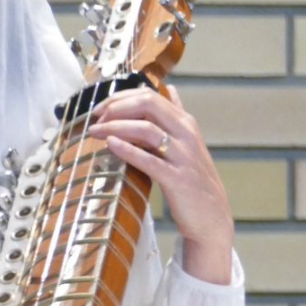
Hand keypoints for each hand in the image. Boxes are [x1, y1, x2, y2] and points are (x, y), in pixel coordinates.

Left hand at [87, 83, 233, 284]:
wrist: (211, 216)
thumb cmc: (193, 179)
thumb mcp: (188, 142)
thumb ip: (177, 116)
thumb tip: (170, 89)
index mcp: (185, 123)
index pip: (150, 96)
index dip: (121, 97)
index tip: (100, 107)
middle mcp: (186, 133)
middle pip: (148, 104)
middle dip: (116, 107)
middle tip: (95, 117)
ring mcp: (182, 155)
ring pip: (146, 128)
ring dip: (116, 126)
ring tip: (95, 131)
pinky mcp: (177, 179)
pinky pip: (149, 160)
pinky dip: (128, 150)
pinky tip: (110, 145)